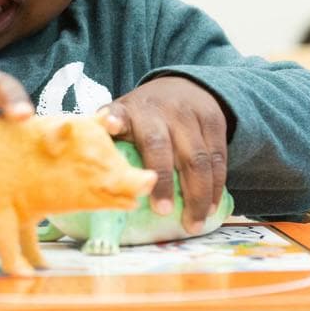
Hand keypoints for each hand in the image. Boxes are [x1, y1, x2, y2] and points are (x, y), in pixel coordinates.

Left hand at [98, 76, 227, 233]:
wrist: (184, 87)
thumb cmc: (144, 117)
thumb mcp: (124, 120)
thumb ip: (110, 145)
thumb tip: (91, 186)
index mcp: (129, 111)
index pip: (118, 113)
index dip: (113, 120)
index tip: (109, 126)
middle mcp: (158, 111)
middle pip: (160, 146)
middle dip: (163, 181)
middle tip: (162, 211)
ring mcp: (188, 116)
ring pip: (197, 158)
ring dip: (197, 195)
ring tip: (192, 224)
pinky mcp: (214, 122)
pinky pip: (218, 159)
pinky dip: (216, 187)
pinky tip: (210, 208)